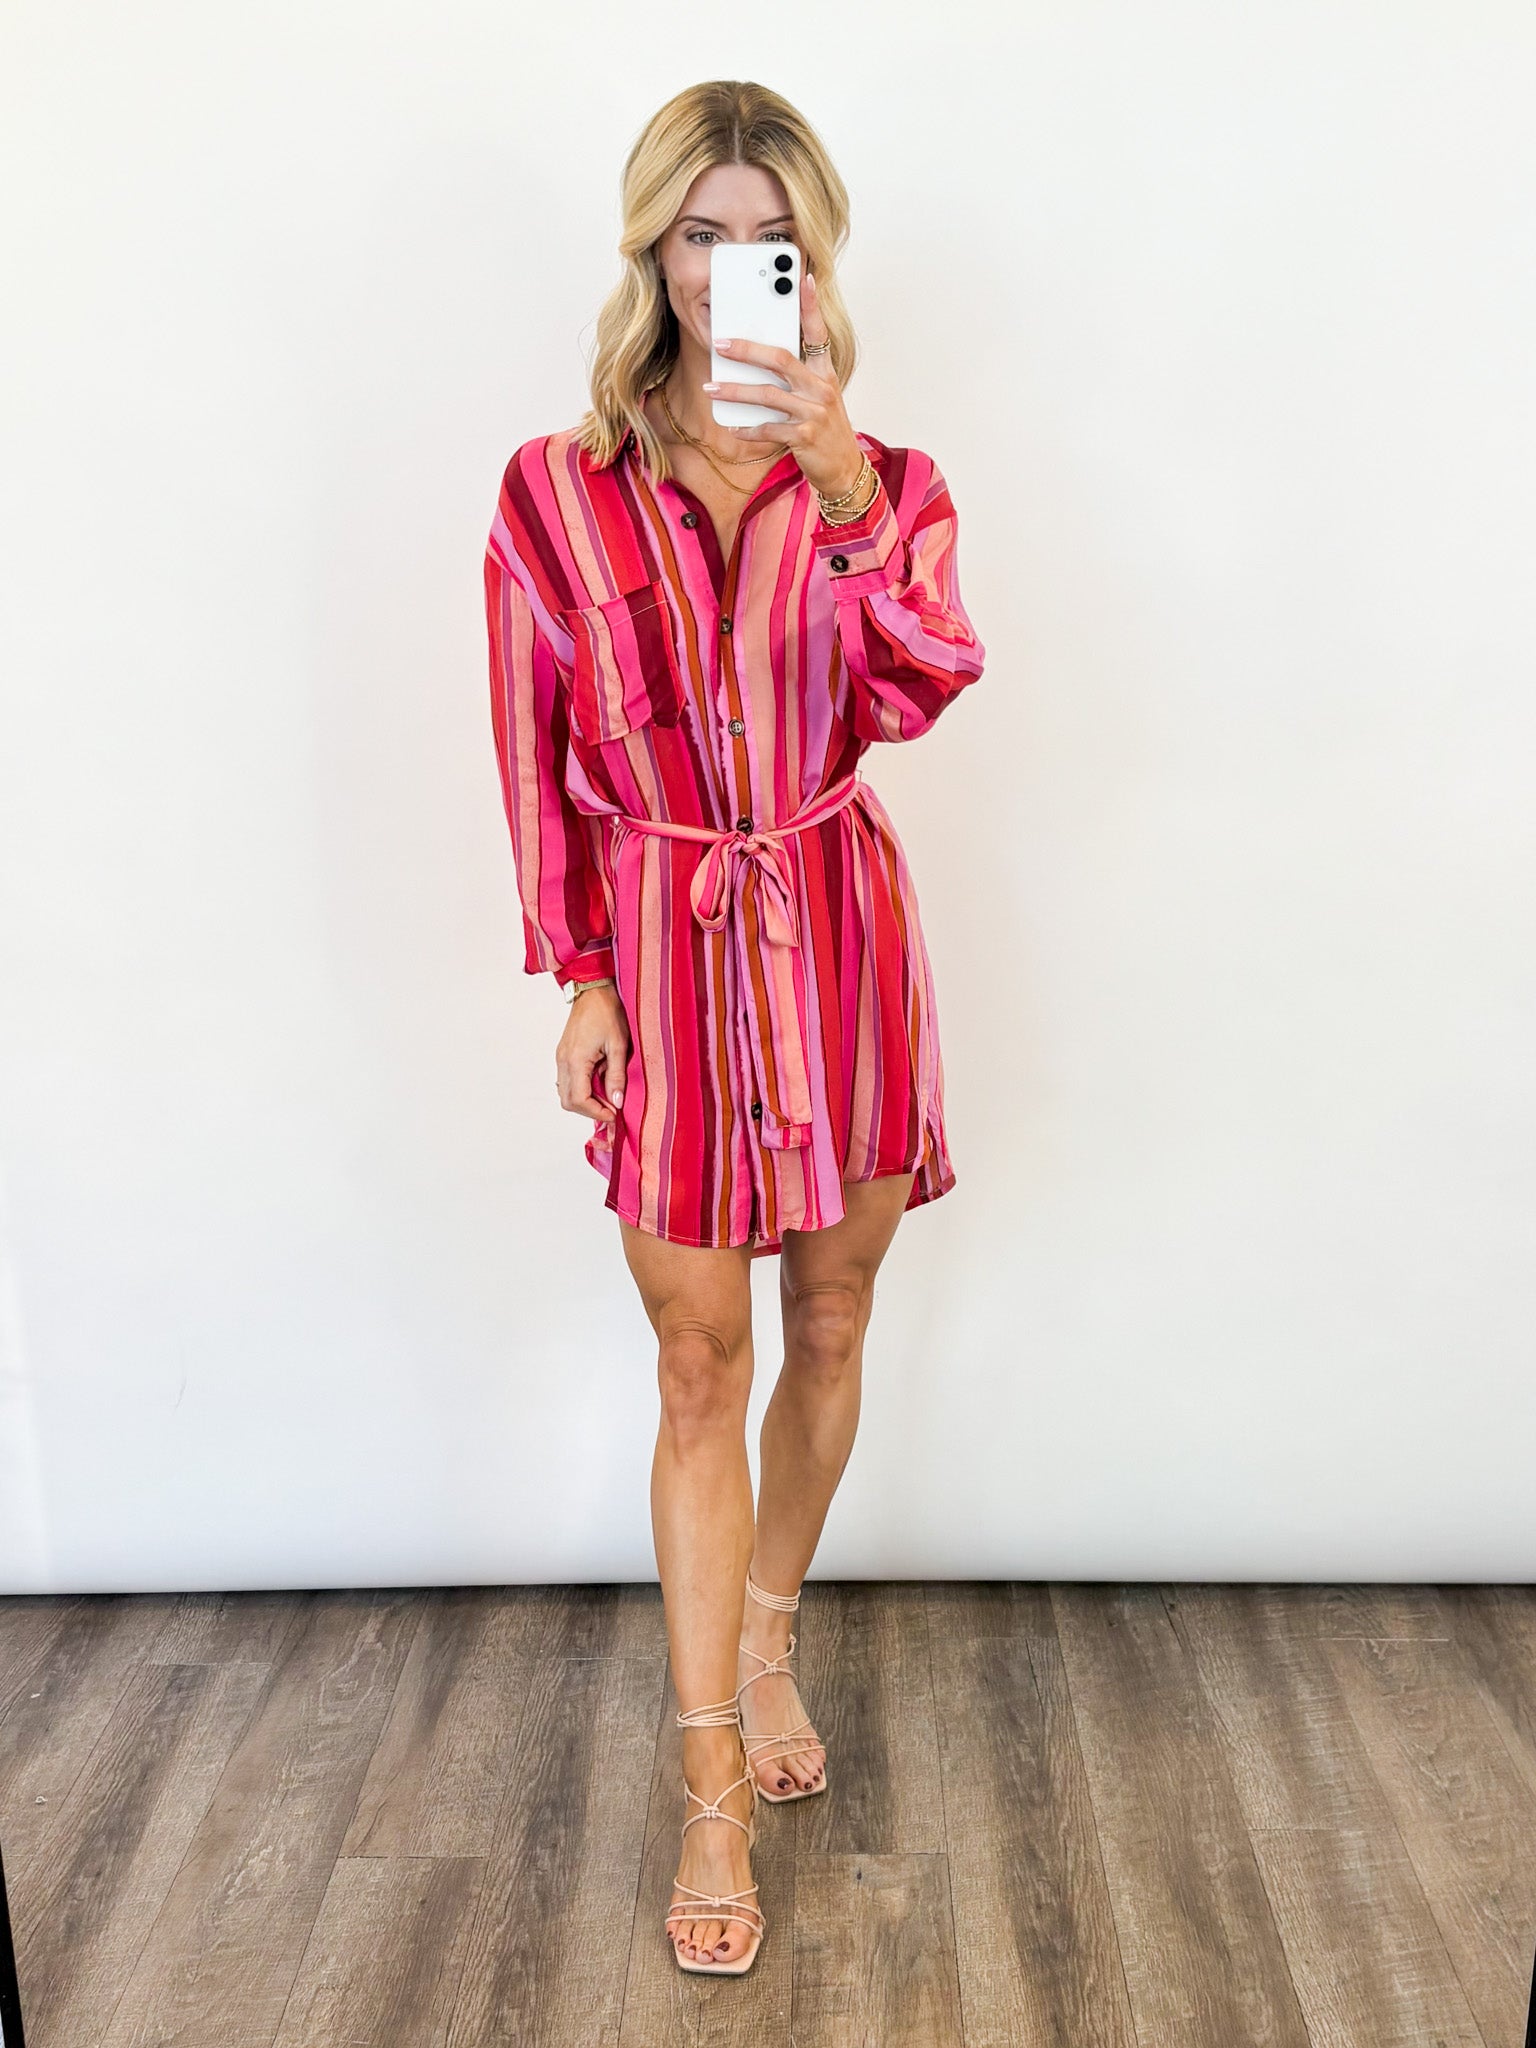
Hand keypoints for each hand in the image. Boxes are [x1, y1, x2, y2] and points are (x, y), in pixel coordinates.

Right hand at [557, 986, 628, 1127]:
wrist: (592, 990)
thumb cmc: (606, 1012)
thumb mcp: (619, 1045)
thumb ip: (617, 1076)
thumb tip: (617, 1102)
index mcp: (576, 1060)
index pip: (579, 1100)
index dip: (596, 1112)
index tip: (614, 1115)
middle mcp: (563, 1061)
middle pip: (568, 1101)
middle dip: (589, 1110)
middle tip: (611, 1108)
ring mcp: (561, 1058)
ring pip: (565, 1093)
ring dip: (585, 1101)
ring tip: (606, 1096)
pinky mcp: (563, 1055)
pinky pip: (566, 1081)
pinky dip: (581, 1089)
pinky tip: (598, 1083)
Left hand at [703, 271, 863, 500]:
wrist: (843, 468)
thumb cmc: (825, 430)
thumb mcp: (818, 398)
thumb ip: (797, 378)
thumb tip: (760, 363)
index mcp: (825, 373)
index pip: (818, 332)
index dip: (810, 305)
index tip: (802, 279)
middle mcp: (821, 388)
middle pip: (781, 359)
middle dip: (747, 350)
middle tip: (720, 343)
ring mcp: (813, 413)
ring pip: (768, 395)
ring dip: (736, 391)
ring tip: (712, 387)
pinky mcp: (804, 437)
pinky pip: (769, 429)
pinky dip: (748, 429)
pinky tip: (733, 427)